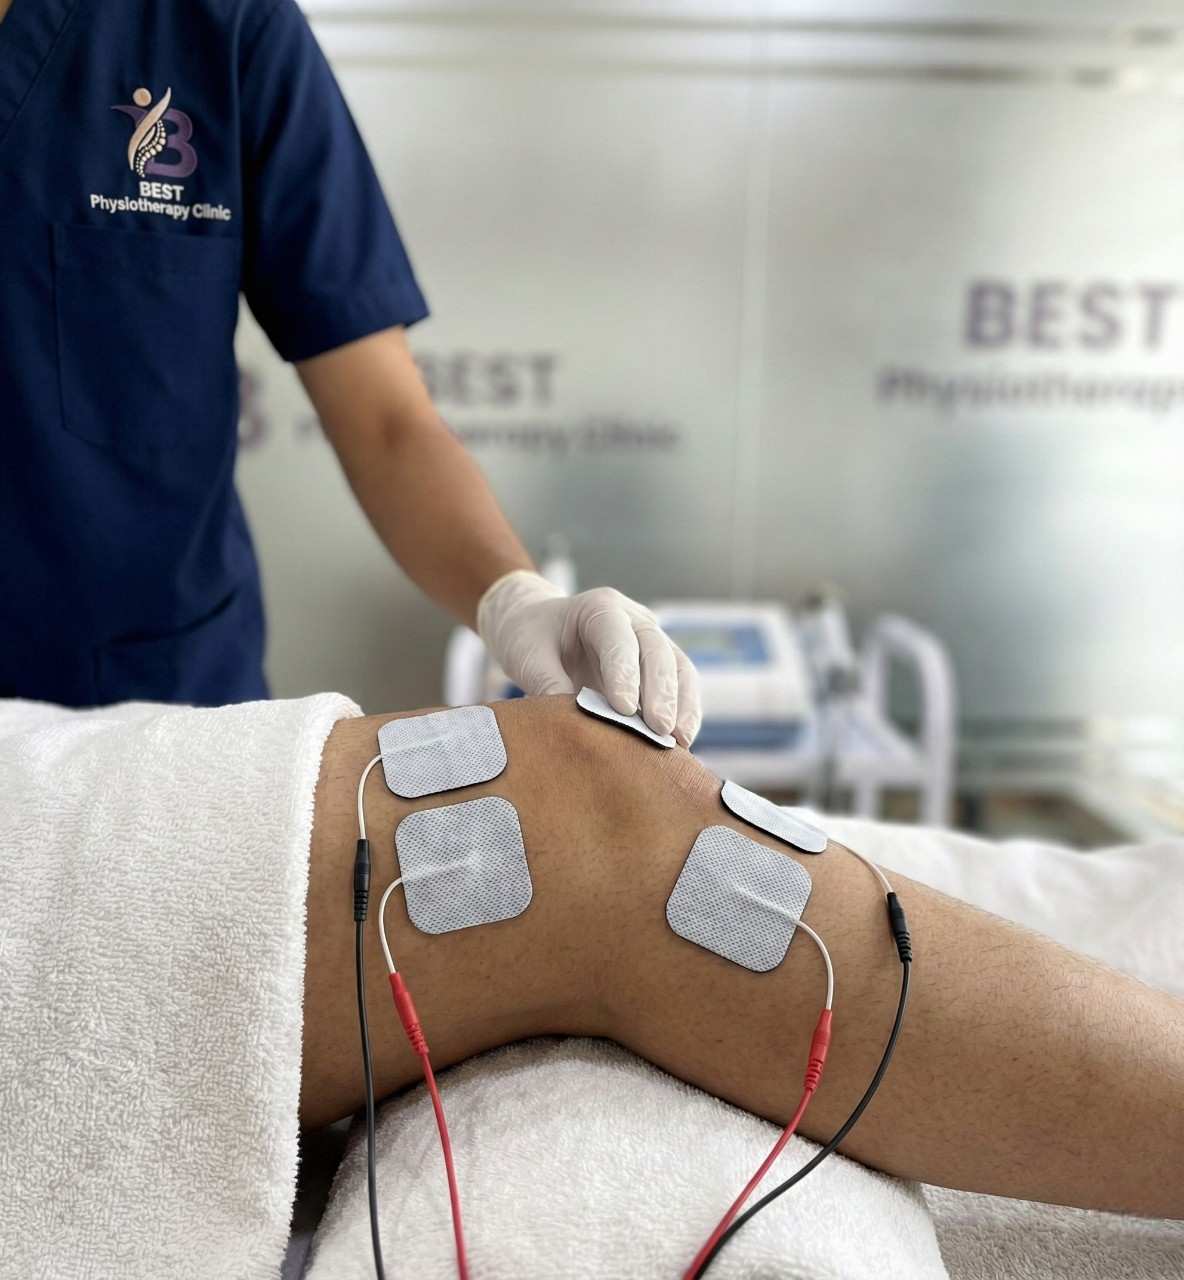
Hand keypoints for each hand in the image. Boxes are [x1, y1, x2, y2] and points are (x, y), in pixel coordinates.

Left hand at [477, 570, 701, 745]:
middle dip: (661, 693)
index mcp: (599, 607)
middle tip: (659, 730)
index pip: (619, 638)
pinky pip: (681, 685)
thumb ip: (548, 685)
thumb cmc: (531, 636)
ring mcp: (651, 640)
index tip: (624, 709)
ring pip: (679, 668)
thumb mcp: (528, 657)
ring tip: (679, 741)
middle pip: (657, 651)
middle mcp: (634, 619)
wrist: (539, 626)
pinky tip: (681, 742)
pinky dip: (685, 712)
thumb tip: (575, 725)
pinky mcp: (658, 665)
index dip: (624, 673)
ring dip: (682, 705)